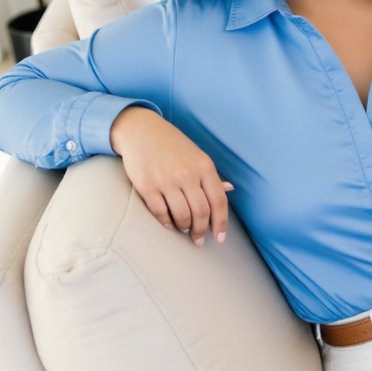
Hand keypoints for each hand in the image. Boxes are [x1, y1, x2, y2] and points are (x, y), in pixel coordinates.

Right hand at [110, 106, 232, 246]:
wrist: (141, 131)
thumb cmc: (172, 144)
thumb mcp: (197, 155)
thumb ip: (212, 175)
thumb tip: (230, 189)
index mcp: (204, 166)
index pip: (219, 201)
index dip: (221, 223)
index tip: (220, 238)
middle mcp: (187, 174)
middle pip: (201, 212)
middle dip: (202, 230)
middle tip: (199, 239)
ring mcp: (166, 180)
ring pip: (182, 216)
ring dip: (185, 227)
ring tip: (184, 229)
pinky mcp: (147, 186)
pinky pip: (161, 213)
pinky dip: (167, 222)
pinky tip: (169, 223)